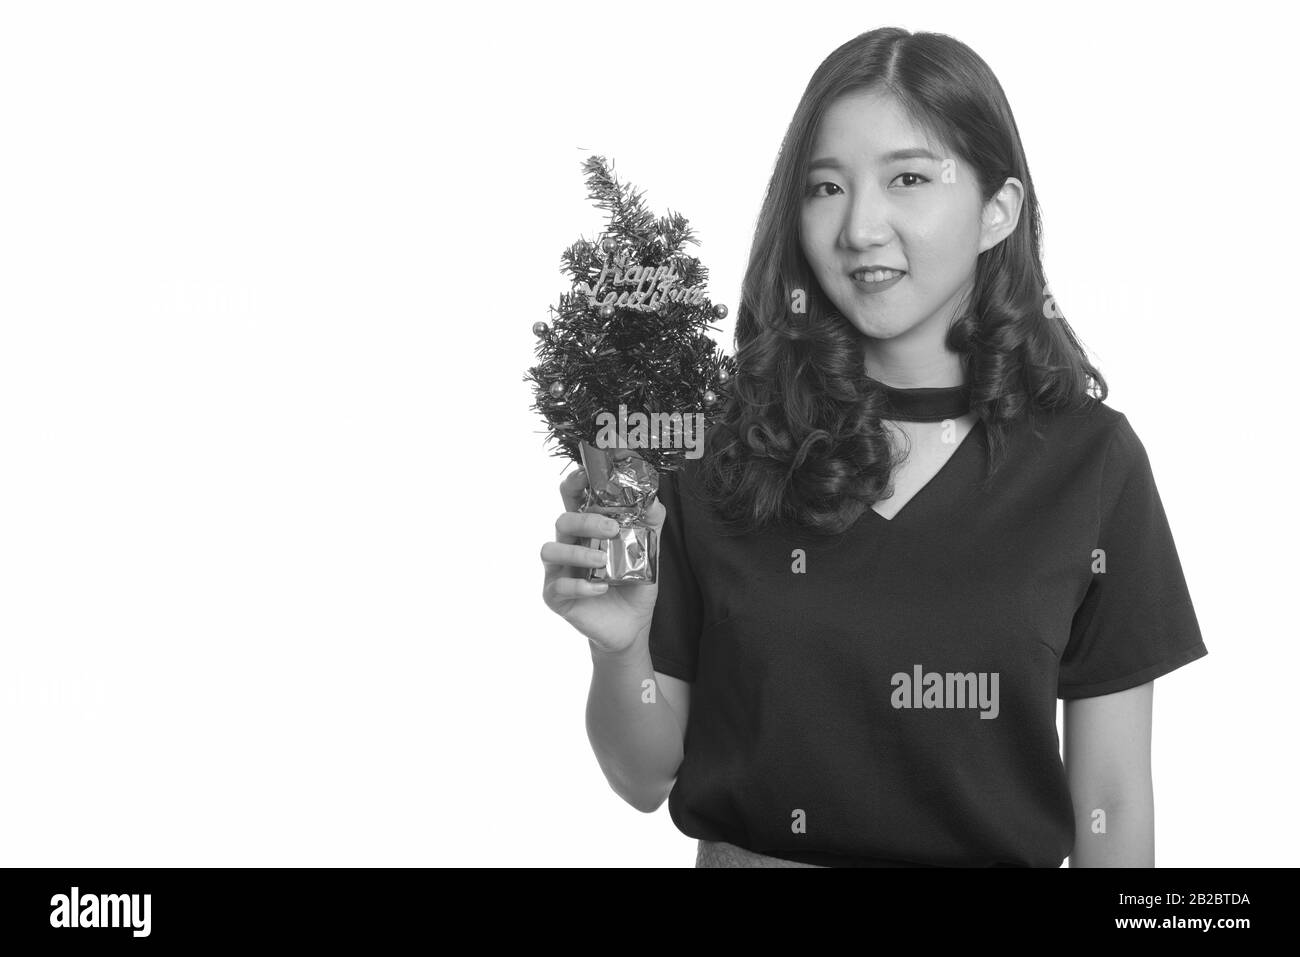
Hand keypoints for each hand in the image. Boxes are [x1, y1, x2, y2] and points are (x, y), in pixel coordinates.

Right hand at [540, 466, 665, 655]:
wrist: (631, 626)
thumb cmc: (633, 586)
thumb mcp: (649, 554)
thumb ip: (651, 526)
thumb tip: (654, 500)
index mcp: (586, 530)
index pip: (572, 499)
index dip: (574, 483)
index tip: (585, 475)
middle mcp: (568, 546)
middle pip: (562, 520)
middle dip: (584, 521)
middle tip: (611, 528)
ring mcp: (558, 571)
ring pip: (550, 550)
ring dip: (577, 553)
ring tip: (601, 561)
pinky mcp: (556, 596)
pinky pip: (559, 586)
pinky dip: (580, 586)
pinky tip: (599, 589)